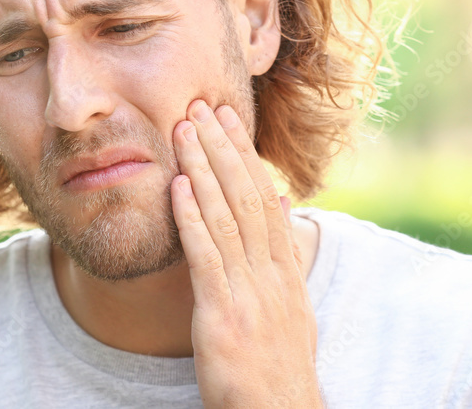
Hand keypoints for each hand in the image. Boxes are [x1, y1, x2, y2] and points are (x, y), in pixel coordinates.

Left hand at [171, 99, 321, 407]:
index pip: (264, 196)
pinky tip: (178, 186)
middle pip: (246, 195)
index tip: (227, 118)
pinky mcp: (223, 316)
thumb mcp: (292, 305)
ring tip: (184, 129)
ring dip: (204, 168)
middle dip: (222, 147)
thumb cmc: (280, 366)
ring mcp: (250, 293)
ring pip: (226, 216)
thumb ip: (284, 254)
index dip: (244, 154)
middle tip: (201, 105)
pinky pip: (206, 257)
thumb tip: (280, 201)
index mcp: (284, 269)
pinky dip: (193, 217)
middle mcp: (270, 273)